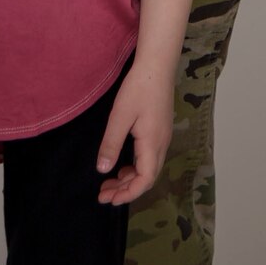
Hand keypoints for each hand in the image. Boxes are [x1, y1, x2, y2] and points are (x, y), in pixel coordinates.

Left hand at [95, 63, 172, 205]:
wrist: (157, 64)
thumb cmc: (139, 88)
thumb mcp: (120, 116)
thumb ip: (111, 144)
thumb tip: (102, 171)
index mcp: (153, 143)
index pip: (145, 180)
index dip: (128, 194)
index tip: (108, 199)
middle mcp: (161, 143)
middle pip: (147, 177)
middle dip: (126, 189)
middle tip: (103, 193)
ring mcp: (163, 136)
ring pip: (148, 167)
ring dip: (130, 178)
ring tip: (109, 181)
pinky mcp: (160, 129)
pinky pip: (149, 157)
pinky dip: (135, 166)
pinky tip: (122, 163)